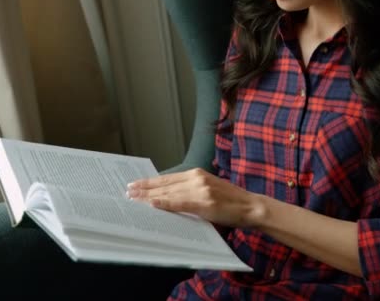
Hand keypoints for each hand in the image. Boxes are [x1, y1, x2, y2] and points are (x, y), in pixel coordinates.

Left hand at [126, 168, 265, 227]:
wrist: (251, 206)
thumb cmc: (231, 202)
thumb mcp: (210, 189)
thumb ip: (191, 191)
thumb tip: (169, 199)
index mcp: (198, 173)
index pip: (168, 178)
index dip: (150, 182)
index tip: (136, 184)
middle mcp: (197, 178)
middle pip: (165, 183)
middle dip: (145, 188)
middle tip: (128, 190)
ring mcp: (200, 189)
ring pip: (169, 192)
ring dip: (149, 196)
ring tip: (134, 198)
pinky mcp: (204, 202)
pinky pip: (179, 203)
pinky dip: (164, 203)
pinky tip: (152, 204)